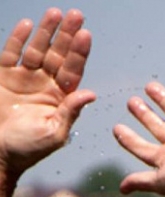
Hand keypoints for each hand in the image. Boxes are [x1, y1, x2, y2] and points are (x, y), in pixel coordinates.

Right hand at [0, 8, 94, 177]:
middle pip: (59, 55)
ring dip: (46, 32)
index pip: (73, 71)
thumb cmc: (28, 149)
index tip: (86, 35)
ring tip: (55, 13)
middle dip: (67, 35)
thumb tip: (90, 94)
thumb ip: (70, 112)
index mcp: (61, 98)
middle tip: (77, 16)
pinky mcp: (4, 76)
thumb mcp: (54, 133)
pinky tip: (28, 25)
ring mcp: (24, 78)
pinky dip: (19, 39)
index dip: (79, 53)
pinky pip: (11, 54)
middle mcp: (45, 85)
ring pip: (37, 50)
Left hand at [114, 82, 164, 196]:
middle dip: (144, 115)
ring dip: (162, 100)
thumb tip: (121, 189)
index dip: (129, 139)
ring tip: (149, 87)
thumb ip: (141, 181)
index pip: (143, 147)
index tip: (117, 128)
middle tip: (131, 102)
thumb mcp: (162, 180)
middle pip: (157, 126)